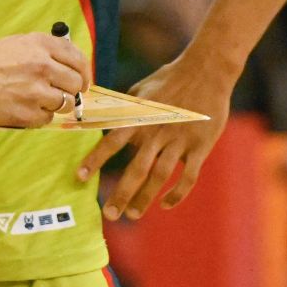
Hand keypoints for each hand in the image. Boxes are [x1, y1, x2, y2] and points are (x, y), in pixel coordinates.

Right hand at [0, 33, 87, 127]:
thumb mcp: (21, 43)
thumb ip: (48, 50)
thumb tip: (73, 64)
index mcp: (42, 45)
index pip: (78, 59)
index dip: (84, 72)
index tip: (83, 80)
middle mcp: (42, 66)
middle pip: (76, 83)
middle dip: (72, 89)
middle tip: (62, 92)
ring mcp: (37, 91)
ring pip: (66, 103)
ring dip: (57, 104)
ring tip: (39, 99)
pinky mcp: (29, 113)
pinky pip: (48, 118)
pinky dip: (40, 115)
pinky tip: (26, 107)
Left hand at [78, 50, 234, 220]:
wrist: (206, 71)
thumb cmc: (170, 79)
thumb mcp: (140, 90)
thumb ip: (123, 108)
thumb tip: (97, 116)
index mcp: (140, 117)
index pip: (112, 141)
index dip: (95, 160)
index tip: (80, 177)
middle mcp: (157, 131)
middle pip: (136, 169)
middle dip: (121, 194)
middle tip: (110, 215)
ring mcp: (179, 140)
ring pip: (160, 177)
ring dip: (145, 199)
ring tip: (133, 214)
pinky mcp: (200, 146)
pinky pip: (187, 177)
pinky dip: (176, 194)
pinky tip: (165, 204)